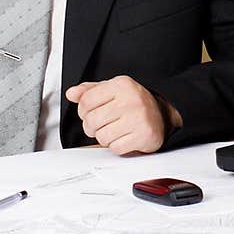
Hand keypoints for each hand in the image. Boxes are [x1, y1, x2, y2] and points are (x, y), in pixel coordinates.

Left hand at [65, 76, 179, 154]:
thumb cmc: (134, 103)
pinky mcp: (143, 136)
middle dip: (92, 127)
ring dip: (105, 138)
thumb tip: (72, 93)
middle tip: (101, 125)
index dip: (83, 111)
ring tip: (114, 131)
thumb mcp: (112, 90)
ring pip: (102, 137)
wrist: (162, 115)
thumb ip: (90, 91)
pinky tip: (124, 138)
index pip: (86, 100)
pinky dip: (116, 146)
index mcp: (121, 85)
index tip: (89, 112)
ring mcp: (138, 118)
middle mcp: (130, 100)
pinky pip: (115, 148)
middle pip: (92, 120)